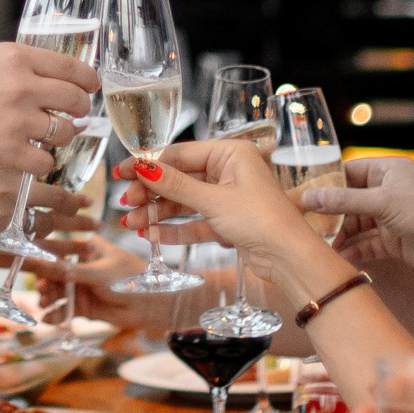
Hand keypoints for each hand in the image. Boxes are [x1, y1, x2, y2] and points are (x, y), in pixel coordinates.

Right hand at [0, 41, 99, 175]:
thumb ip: (17, 65)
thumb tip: (48, 75)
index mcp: (17, 57)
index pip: (73, 67)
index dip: (87, 81)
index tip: (89, 89)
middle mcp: (23, 86)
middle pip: (76, 100)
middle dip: (78, 110)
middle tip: (70, 117)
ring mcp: (18, 120)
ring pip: (65, 132)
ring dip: (58, 137)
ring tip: (42, 138)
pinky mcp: (9, 152)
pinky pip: (47, 161)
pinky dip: (40, 162)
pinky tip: (26, 158)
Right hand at [0, 167, 86, 264]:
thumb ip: (1, 177)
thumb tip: (22, 174)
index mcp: (7, 173)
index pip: (47, 179)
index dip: (65, 190)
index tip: (79, 197)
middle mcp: (13, 193)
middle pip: (56, 200)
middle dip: (77, 212)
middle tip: (93, 218)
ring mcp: (11, 219)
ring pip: (49, 227)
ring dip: (72, 237)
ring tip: (88, 243)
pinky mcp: (5, 244)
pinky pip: (38, 252)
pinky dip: (55, 259)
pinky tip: (68, 265)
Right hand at [29, 230, 136, 319]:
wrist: (151, 307)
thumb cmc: (129, 280)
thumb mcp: (96, 273)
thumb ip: (65, 271)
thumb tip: (36, 264)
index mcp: (87, 248)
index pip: (58, 248)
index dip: (40, 255)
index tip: (23, 260)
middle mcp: (82, 265)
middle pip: (54, 273)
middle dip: (44, 282)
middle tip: (40, 289)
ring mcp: (83, 287)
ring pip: (57, 292)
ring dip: (48, 298)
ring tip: (44, 304)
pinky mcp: (85, 306)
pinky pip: (65, 309)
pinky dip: (56, 314)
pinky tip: (48, 320)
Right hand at [115, 137, 308, 281]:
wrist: (290, 258)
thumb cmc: (262, 220)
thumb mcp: (214, 201)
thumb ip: (176, 186)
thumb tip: (144, 168)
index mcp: (231, 154)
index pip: (181, 154)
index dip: (150, 164)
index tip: (123, 172)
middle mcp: (230, 172)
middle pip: (180, 179)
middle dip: (152, 193)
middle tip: (127, 203)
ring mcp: (228, 198)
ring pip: (185, 203)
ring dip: (159, 213)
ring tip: (132, 224)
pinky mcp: (228, 222)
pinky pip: (195, 222)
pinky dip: (175, 229)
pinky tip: (153, 234)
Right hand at [309, 155, 413, 277]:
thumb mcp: (381, 202)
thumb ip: (344, 201)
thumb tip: (309, 197)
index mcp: (387, 171)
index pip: (349, 172)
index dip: (326, 182)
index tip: (302, 194)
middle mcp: (387, 191)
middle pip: (349, 201)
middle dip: (329, 214)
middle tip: (305, 224)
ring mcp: (390, 217)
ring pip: (356, 224)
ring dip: (339, 235)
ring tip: (318, 244)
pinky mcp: (393, 240)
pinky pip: (366, 244)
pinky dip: (353, 250)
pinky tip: (338, 257)